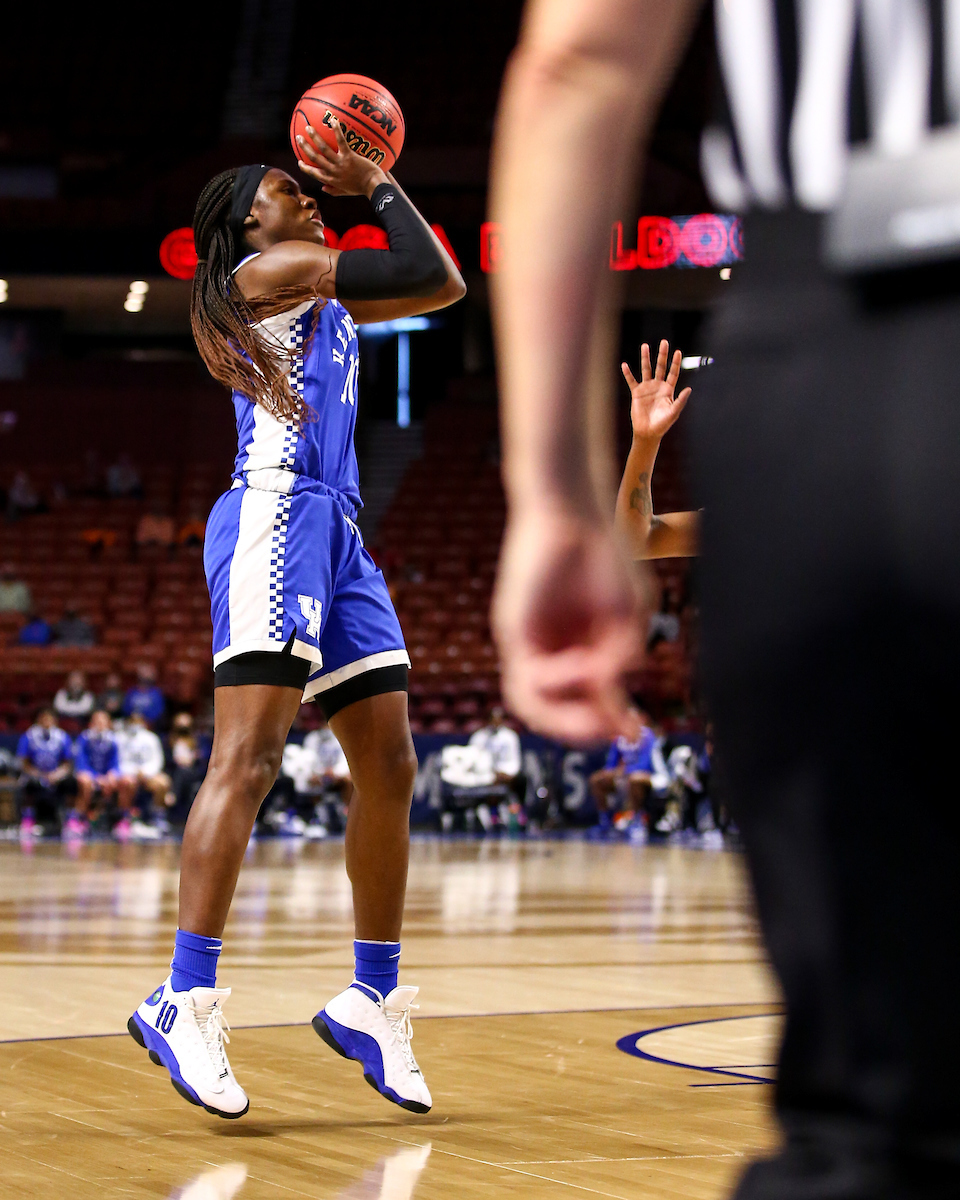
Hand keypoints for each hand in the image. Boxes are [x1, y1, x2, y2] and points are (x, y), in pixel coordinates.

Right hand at [296, 122, 386, 197]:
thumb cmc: (361, 188)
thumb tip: (322, 188)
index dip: (305, 168)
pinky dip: (336, 130)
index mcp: (331, 180)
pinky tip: (333, 120)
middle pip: (314, 158)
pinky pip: (341, 141)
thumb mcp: (345, 192)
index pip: (314, 174)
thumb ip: (333, 191)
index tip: (299, 162)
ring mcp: (341, 164)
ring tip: (308, 127)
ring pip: (323, 148)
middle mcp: (333, 171)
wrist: (374, 186)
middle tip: (298, 138)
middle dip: (304, 147)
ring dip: (314, 137)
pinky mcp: (349, 156)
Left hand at [492, 507, 646, 743]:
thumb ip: (620, 661)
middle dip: (586, 730)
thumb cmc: (604, 556)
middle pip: (555, 712)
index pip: (584, 703)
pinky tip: (585, 665)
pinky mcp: (513, 633)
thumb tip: (615, 703)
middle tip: (615, 734)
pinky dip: (560, 681)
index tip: (634, 734)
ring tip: (598, 713)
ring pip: (534, 704)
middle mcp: (552, 651)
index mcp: (581, 648)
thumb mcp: (627, 617)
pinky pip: (527, 679)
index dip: (607, 724)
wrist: (572, 511)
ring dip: (568, 717)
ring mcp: (530, 644)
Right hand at [622, 340, 690, 441]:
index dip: (675, 362)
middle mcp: (658, 386)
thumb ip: (681, 401)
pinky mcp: (636, 393)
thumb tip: (689, 389)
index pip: (673, 373)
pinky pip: (631, 381)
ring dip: (646, 358)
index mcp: (668, 390)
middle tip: (664, 342)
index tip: (677, 351)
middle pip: (661, 367)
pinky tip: (624, 365)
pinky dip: (628, 373)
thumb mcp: (674, 412)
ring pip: (646, 370)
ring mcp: (647, 388)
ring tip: (645, 346)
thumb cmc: (663, 424)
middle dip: (662, 355)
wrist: (648, 432)